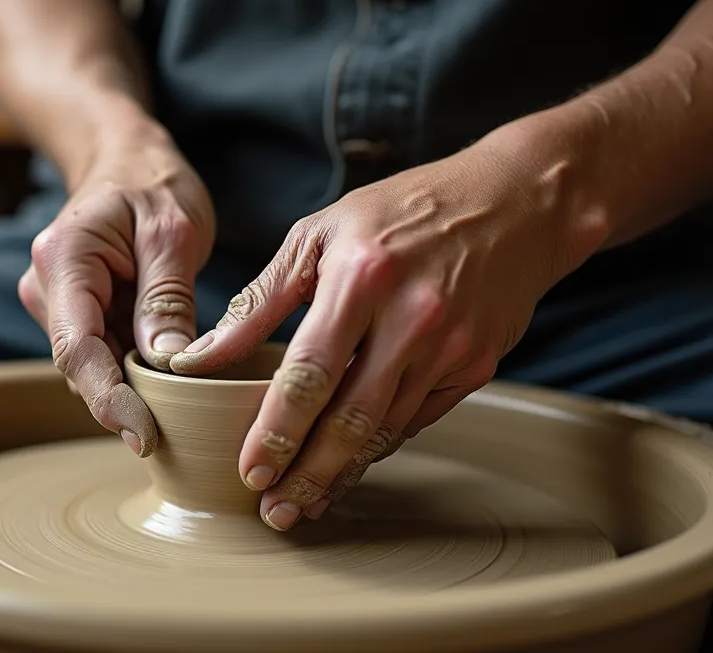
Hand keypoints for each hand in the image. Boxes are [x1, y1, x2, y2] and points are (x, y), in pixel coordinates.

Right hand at [20, 132, 215, 456]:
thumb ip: (167, 297)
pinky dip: (136, 371)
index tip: (144, 437)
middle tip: (182, 431)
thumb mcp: (173, 230)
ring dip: (134, 387)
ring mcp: (56, 302)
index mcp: (64, 259)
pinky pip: (105, 354)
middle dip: (127, 402)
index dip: (110, 400)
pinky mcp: (76, 313)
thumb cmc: (152, 181)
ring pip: (94, 366)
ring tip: (184, 404)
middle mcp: (47, 287)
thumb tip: (169, 366)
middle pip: (82, 366)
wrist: (125, 156)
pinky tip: (171, 381)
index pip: (77, 348)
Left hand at [169, 135, 606, 528]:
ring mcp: (451, 347)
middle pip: (350, 419)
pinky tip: (346, 468)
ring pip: (384, 429)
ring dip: (340, 473)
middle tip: (273, 510)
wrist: (514, 204)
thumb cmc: (400, 213)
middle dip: (307, 474)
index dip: (277, 430)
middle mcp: (411, 318)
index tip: (250, 470)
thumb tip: (198, 356)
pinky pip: (415, 420)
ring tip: (301, 501)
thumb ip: (258, 300)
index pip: (310, 372)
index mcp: (362, 277)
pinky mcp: (476, 366)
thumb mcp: (318, 234)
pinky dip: (376, 449)